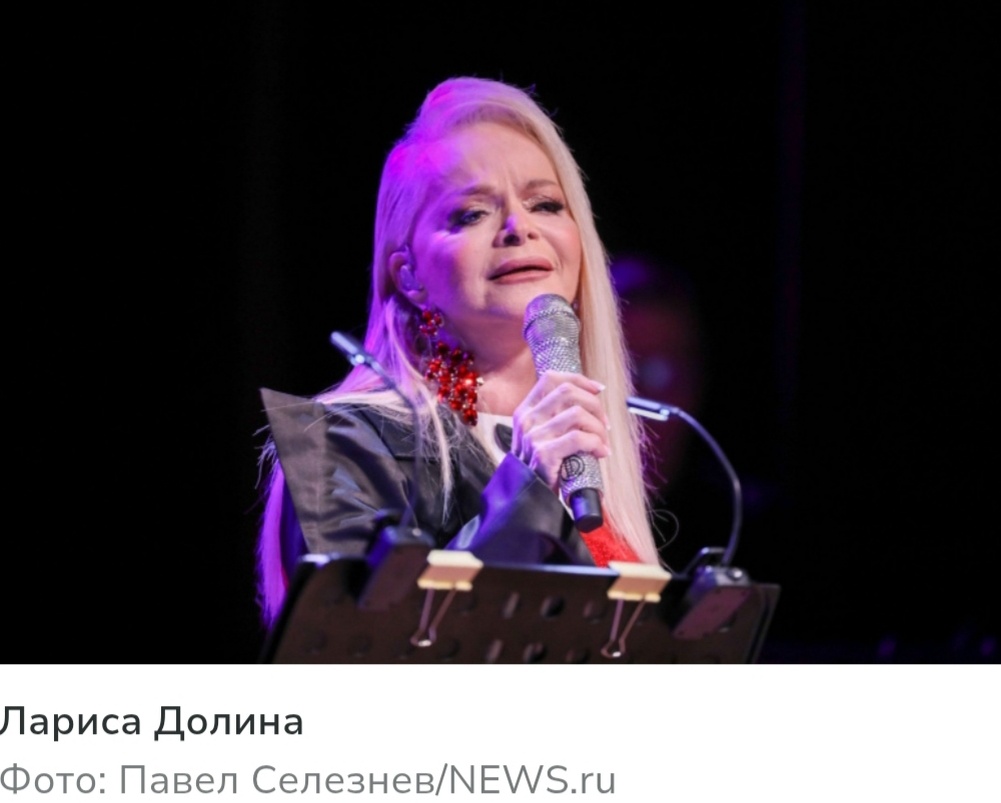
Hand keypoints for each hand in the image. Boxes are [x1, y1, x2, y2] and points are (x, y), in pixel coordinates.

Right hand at [510, 371, 609, 493]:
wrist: (528, 496)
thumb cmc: (541, 466)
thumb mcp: (540, 434)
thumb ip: (555, 416)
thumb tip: (591, 399)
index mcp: (525, 410)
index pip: (551, 378)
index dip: (579, 380)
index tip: (597, 389)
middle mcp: (527, 420)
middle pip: (567, 392)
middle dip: (594, 405)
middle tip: (604, 423)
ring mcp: (533, 436)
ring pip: (577, 414)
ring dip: (598, 427)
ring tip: (602, 441)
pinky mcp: (543, 454)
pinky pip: (579, 438)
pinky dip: (596, 444)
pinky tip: (601, 453)